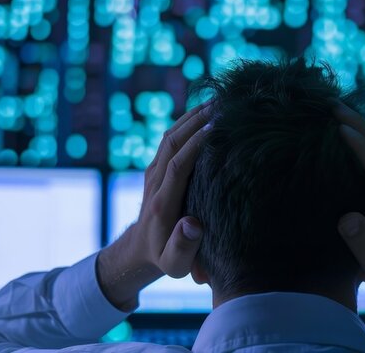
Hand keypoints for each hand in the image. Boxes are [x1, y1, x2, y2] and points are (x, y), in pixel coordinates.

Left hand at [97, 101, 212, 310]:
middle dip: (197, 121)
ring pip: (170, 135)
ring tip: (218, 100)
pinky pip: (171, 138)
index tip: (218, 127)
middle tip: (224, 103)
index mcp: (163, 203)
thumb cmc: (165, 257)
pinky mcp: (157, 167)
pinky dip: (188, 122)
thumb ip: (183, 247)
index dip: (196, 144)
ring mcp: (154, 172)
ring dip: (192, 116)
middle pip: (172, 142)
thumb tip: (193, 225)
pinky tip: (206, 111)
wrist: (140, 250)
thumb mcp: (175, 264)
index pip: (177, 164)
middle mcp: (155, 181)